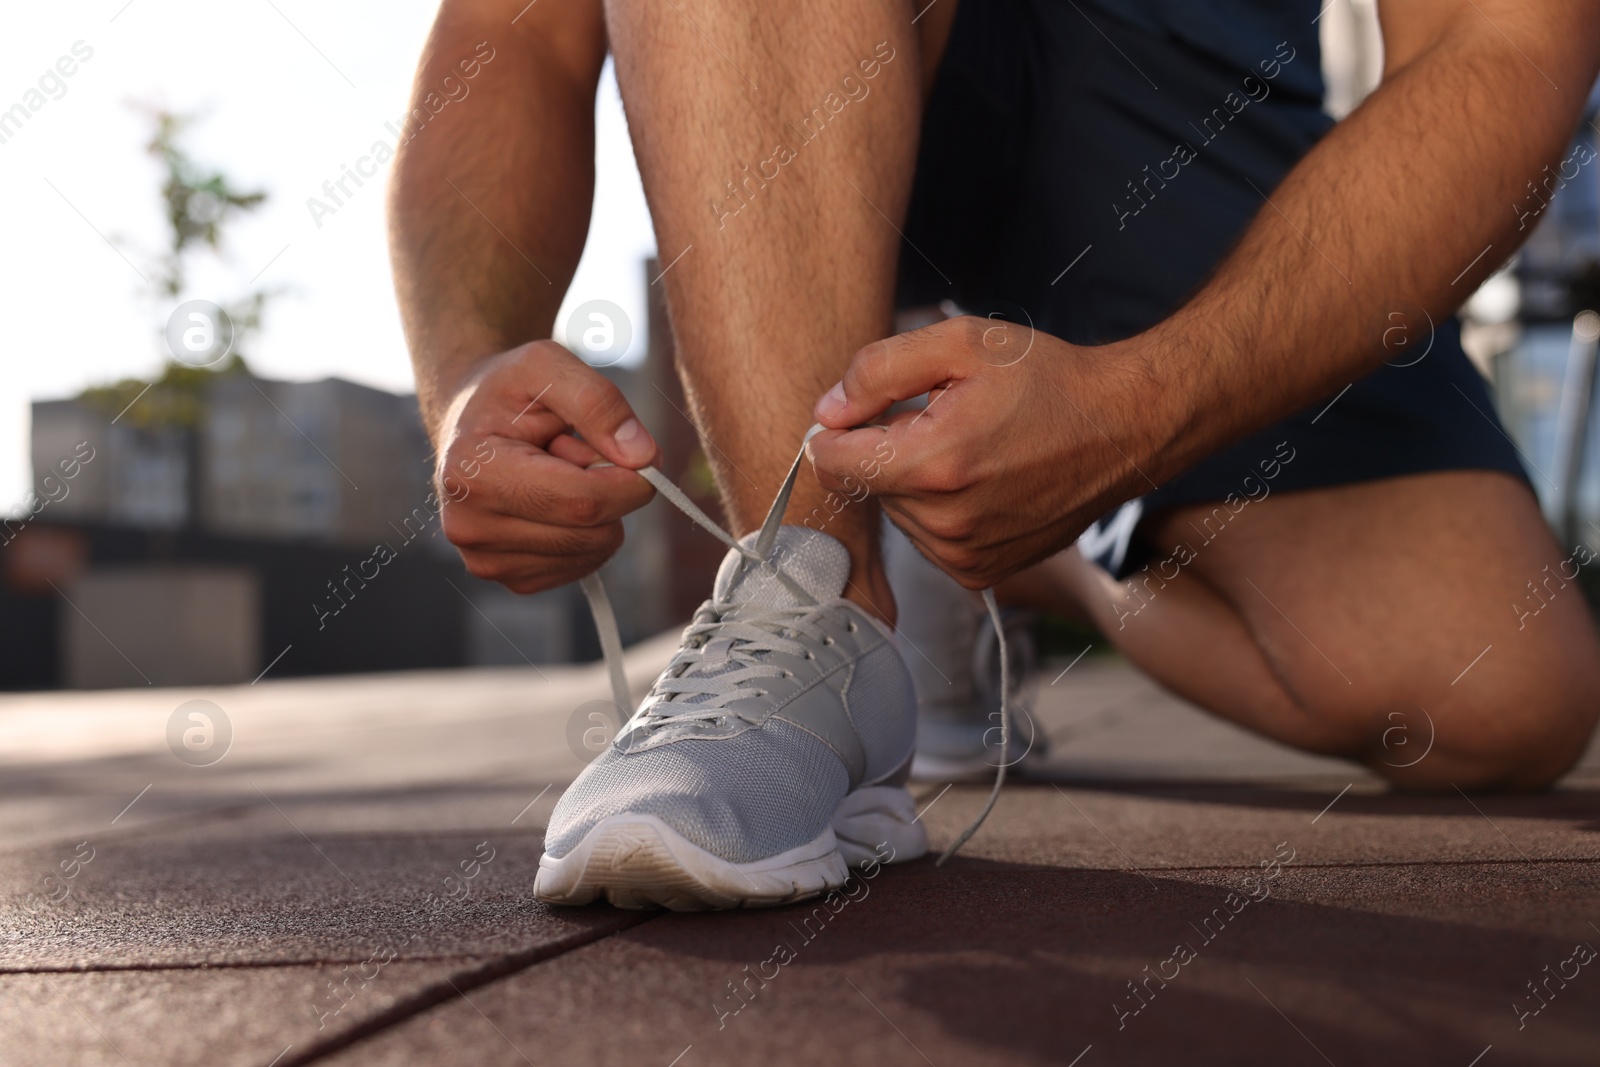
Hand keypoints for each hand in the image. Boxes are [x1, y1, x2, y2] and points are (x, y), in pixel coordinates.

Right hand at [434, 340, 658, 592]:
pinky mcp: (512, 579)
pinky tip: (553, 501)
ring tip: (557, 474)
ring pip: (592, 552)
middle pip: (591, 533)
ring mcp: (487, 562)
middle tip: (576, 453)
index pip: (582, 501)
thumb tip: (643, 458)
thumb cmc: (509, 391)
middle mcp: (470, 527)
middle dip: (610, 492)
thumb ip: (598, 401)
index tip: (640, 453)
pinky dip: (586, 533)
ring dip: (597, 513)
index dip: (630, 481)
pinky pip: (583, 566)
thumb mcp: (547, 364)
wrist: (472, 423)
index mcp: (472, 473)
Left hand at [806, 316, 1168, 587]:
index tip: (860, 409)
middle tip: (945, 419)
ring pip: (897, 512)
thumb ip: (878, 371)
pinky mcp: (979, 572)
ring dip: (917, 481)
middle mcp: (946, 522)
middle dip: (890, 448)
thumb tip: (828, 411)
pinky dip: (941, 509)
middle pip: (867, 484)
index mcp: (934, 463)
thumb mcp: (961, 343)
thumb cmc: (1046, 380)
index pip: (833, 461)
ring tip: (972, 449)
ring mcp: (964, 555)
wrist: (1122, 427)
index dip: (836, 429)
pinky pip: (927, 538)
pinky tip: (982, 481)